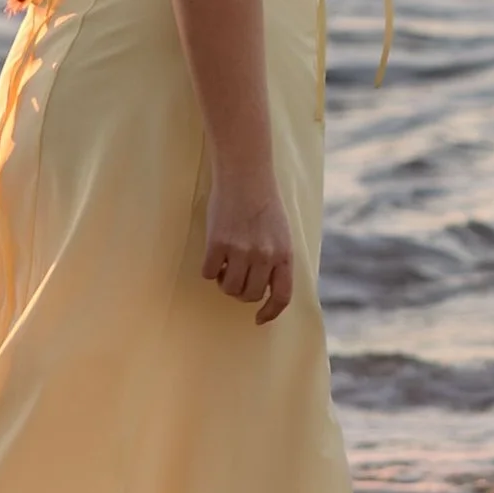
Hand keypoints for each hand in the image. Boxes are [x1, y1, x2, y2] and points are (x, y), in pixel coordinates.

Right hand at [202, 170, 294, 322]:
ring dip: (224, 282)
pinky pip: (209, 273)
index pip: (281, 296)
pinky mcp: (218, 243)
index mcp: (284, 255)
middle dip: (241, 292)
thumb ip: (277, 260)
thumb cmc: (264, 203)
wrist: (245, 174)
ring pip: (229, 288)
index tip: (259, 318)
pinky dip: (209, 268)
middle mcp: (265, 256)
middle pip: (250, 295)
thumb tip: (266, 289)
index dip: (270, 312)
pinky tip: (214, 253)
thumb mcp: (281, 233)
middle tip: (235, 277)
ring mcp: (241, 251)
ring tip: (225, 265)